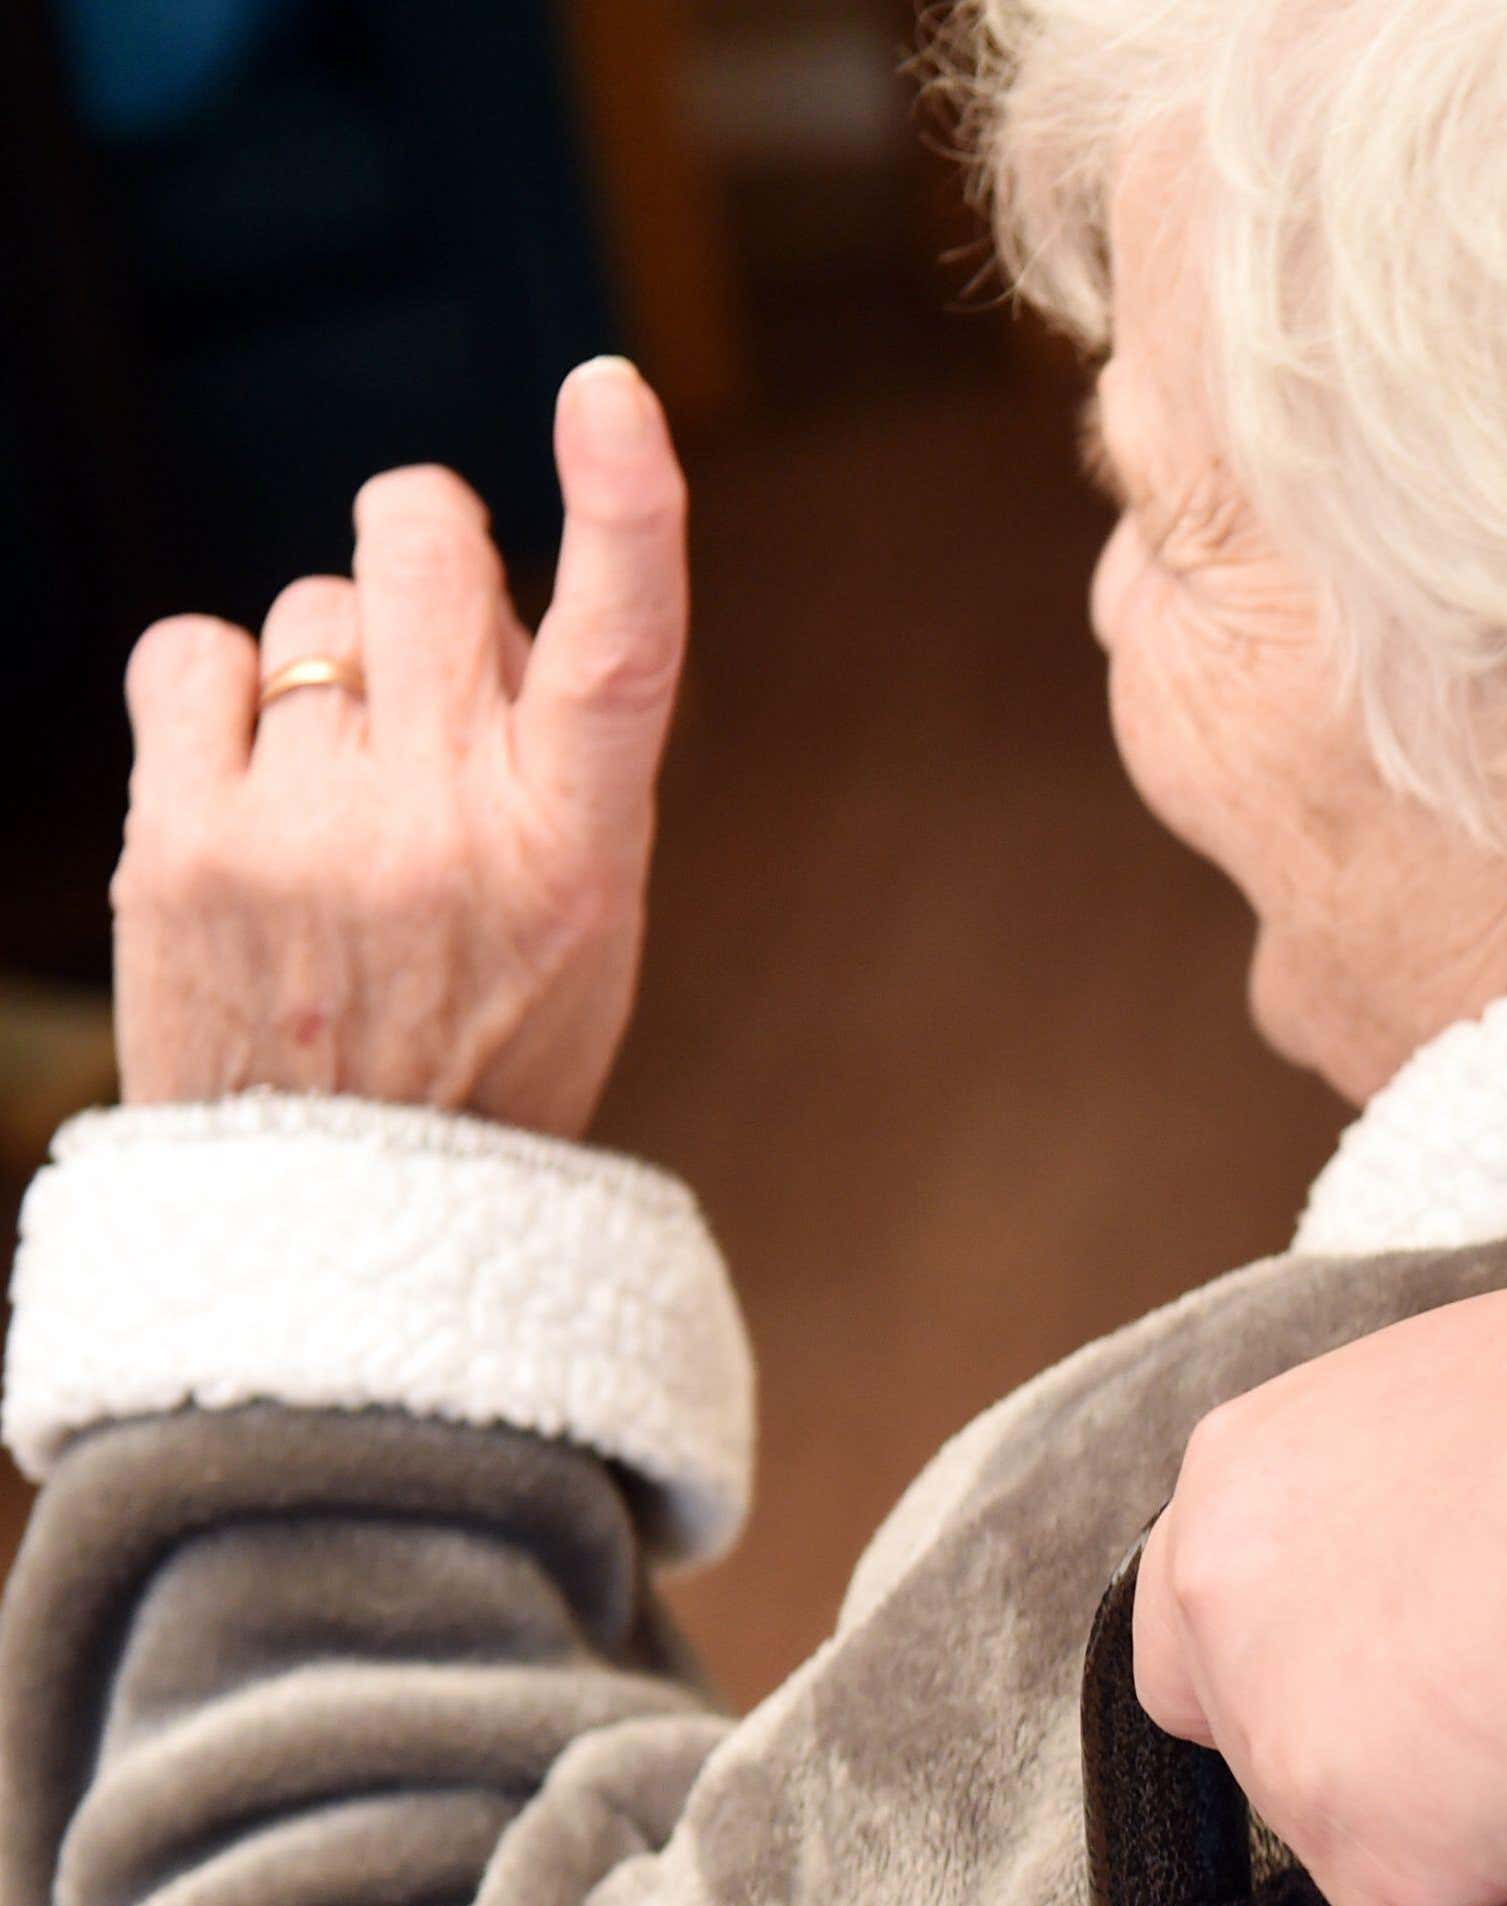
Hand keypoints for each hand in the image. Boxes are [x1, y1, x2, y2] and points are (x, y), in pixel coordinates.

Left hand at [107, 356, 688, 1135]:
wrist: (342, 1211)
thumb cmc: (481, 1039)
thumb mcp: (581, 914)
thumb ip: (550, 756)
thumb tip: (487, 592)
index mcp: (577, 849)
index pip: (625, 649)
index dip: (629, 507)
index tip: (606, 393)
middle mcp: (447, 824)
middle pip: (422, 545)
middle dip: (425, 542)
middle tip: (430, 628)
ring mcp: (306, 831)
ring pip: (312, 609)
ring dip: (325, 666)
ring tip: (337, 789)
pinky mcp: (179, 844)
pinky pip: (190, 653)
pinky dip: (216, 692)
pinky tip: (246, 776)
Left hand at [1131, 1267, 1506, 1905]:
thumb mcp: (1496, 1408)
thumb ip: (1431, 1508)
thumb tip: (1490, 1583)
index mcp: (1257, 1475)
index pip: (1215, 1621)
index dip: (1337, 1668)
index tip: (1430, 1681)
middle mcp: (1234, 1604)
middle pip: (1286, 1745)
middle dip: (1418, 1761)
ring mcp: (1292, 1740)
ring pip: (1379, 1848)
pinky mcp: (1381, 1857)